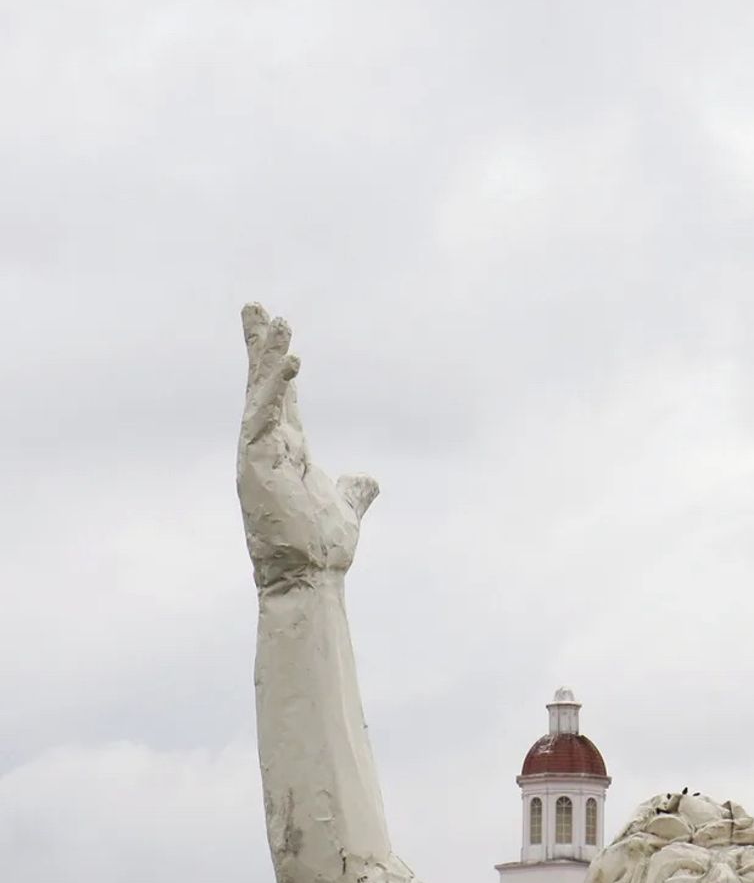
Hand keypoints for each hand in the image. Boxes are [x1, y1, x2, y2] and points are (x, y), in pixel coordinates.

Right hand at [237, 304, 378, 591]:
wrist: (308, 577)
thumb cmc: (320, 546)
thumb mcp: (345, 506)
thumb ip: (354, 489)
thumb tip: (368, 480)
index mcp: (287, 448)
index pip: (279, 394)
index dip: (274, 360)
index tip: (271, 323)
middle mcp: (267, 445)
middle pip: (261, 385)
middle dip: (258, 345)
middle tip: (255, 305)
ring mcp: (257, 454)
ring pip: (261, 395)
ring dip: (269, 357)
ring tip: (278, 322)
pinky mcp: (256, 465)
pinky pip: (265, 416)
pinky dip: (277, 388)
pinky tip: (290, 361)